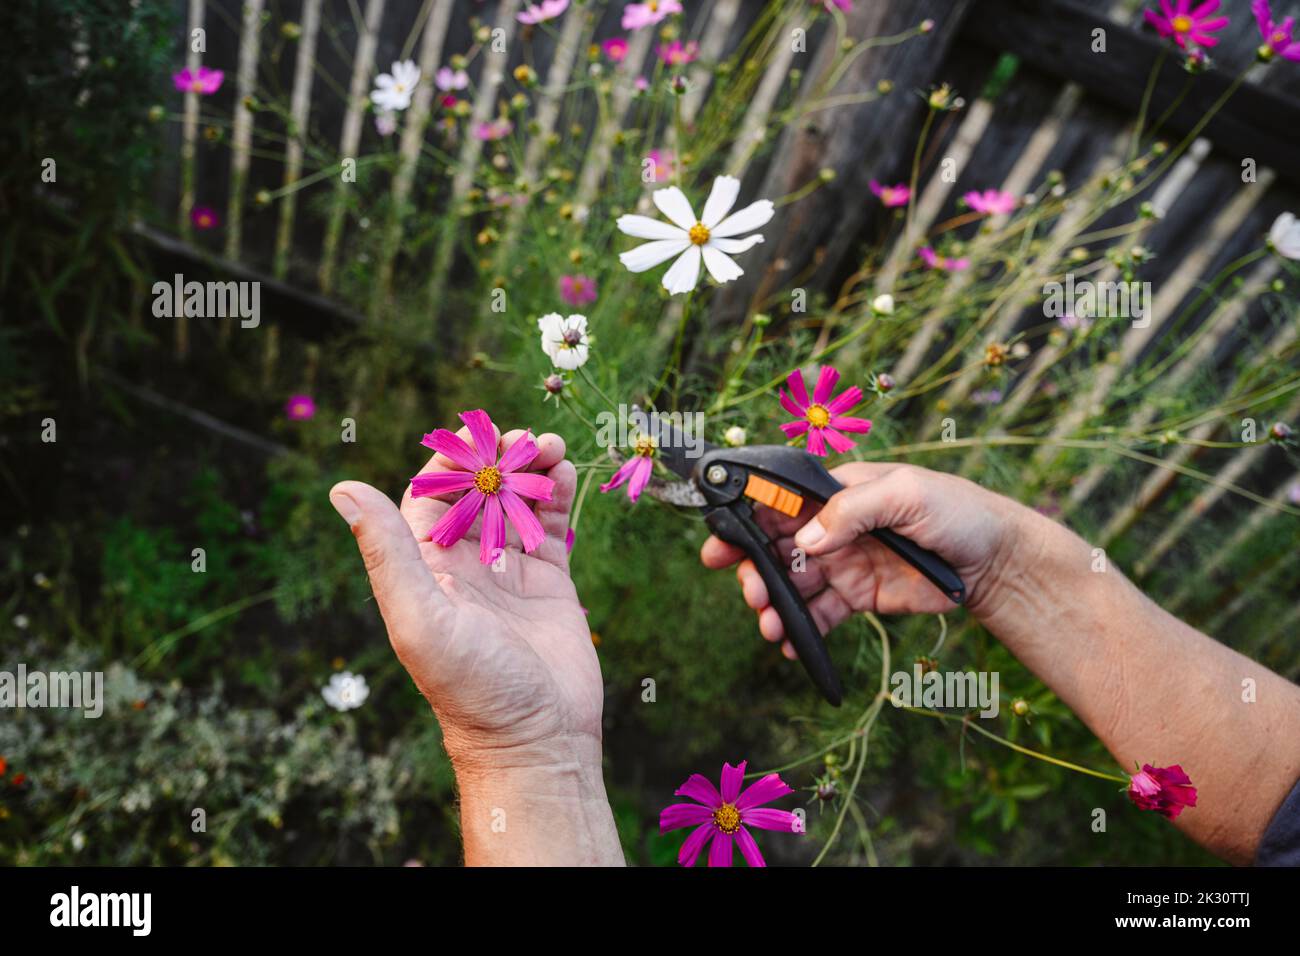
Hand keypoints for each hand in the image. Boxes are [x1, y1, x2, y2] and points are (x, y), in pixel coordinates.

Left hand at [328, 425, 599, 772]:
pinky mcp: (550, 584)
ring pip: (516, 502)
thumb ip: (387, 552)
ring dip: (532, 470)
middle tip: (528, 436)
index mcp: (426, 569)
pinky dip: (558, 497)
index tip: (479, 433)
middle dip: (500, 458)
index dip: (451, 460)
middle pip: (478, 491)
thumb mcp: (419, 618)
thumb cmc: (472, 689)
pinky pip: (551, 527)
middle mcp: (465, 566)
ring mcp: (510, 572)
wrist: (538, 740)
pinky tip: (566, 476)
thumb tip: (342, 488)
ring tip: (554, 447)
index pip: (430, 495)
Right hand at [700, 462, 1016, 658]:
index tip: (719, 545)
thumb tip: (807, 538)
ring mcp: (842, 562)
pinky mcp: (856, 597)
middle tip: (751, 595)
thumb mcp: (907, 494)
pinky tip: (789, 645)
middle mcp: (832, 526)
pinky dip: (799, 631)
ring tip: (770, 626)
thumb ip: (854, 509)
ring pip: (790, 584)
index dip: (743, 520)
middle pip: (774, 547)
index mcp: (837, 491)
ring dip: (773, 605)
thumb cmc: (958, 511)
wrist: (997, 562)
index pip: (778, 501)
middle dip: (753, 571)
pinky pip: (817, 614)